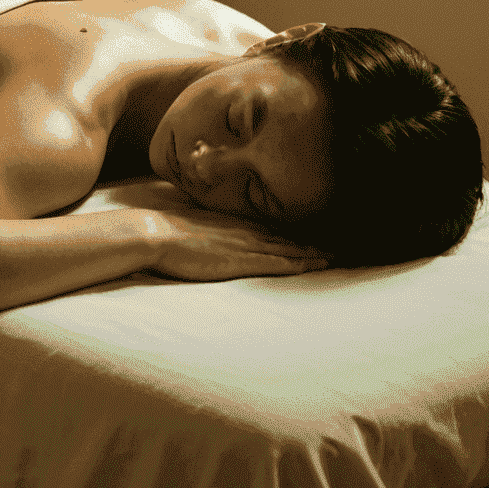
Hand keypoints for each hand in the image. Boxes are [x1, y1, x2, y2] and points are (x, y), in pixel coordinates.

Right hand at [147, 208, 329, 281]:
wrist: (155, 234)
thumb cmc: (162, 229)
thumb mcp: (185, 222)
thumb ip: (199, 226)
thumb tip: (199, 230)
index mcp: (229, 222)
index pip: (266, 227)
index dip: (288, 231)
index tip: (307, 234)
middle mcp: (242, 230)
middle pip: (283, 236)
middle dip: (308, 241)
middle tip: (333, 245)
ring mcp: (244, 245)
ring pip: (287, 248)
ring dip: (311, 252)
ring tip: (333, 256)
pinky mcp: (242, 262)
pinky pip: (279, 262)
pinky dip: (299, 262)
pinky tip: (315, 265)